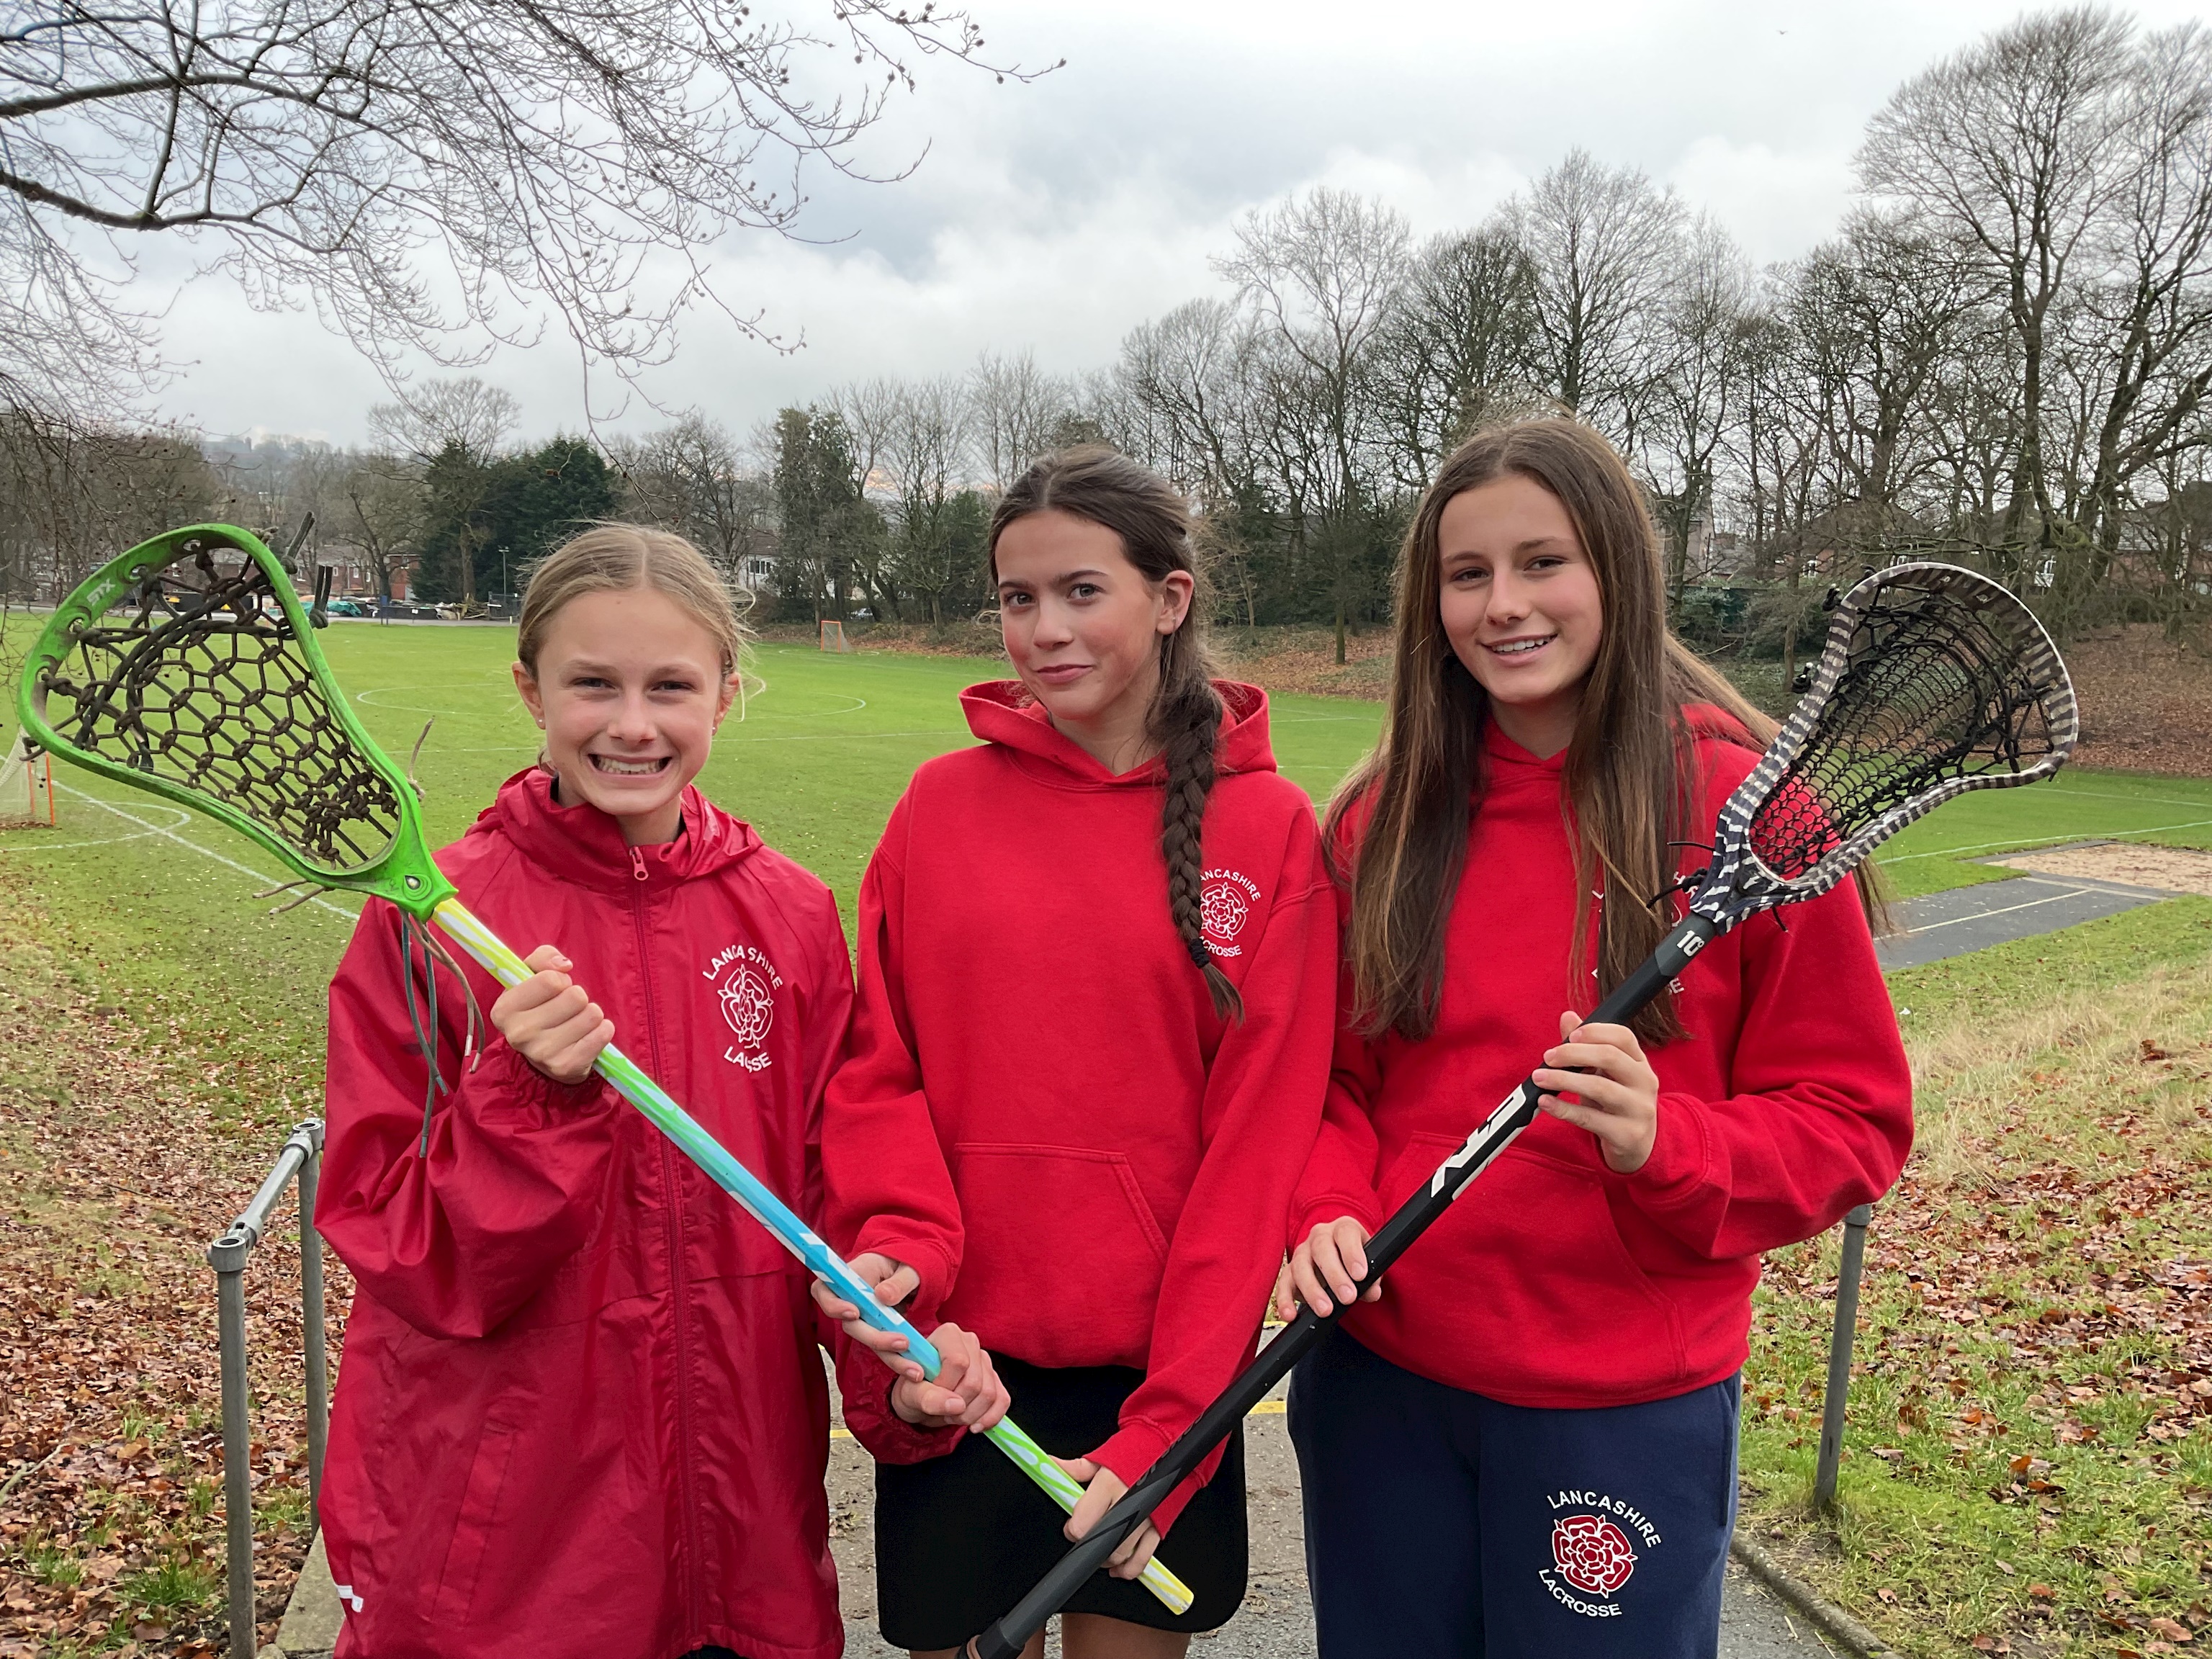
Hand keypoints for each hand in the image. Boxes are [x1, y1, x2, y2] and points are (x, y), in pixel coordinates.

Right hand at [490, 944, 613, 1083]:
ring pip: (592, 1014)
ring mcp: (542, 1054)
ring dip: (590, 1013)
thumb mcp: (532, 976)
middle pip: (575, 996)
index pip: (550, 980)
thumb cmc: (539, 1007)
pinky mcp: (566, 1067)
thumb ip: (543, 957)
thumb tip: (564, 965)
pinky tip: (590, 1034)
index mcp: (504, 1010)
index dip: (560, 979)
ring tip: (577, 1022)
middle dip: (577, 997)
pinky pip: (603, 1034)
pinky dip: (603, 1030)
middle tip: (567, 1009)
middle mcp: (518, 1034)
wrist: (546, 1055)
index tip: (555, 989)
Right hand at [811, 1252, 923, 1371]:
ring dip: (890, 1356)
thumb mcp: (910, 1266)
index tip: (854, 1312)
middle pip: (850, 1324)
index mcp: (853, 1274)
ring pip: (867, 1340)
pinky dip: (897, 1359)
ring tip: (914, 1368)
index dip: (834, 1305)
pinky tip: (913, 1369)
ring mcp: (862, 1317)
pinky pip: (881, 1347)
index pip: (825, 1290)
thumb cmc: (906, 1261)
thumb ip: (898, 1281)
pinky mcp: (875, 1330)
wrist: (910, 1271)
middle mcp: (852, 1298)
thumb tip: (882, 1297)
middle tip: (901, 1343)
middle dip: (875, 1337)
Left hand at [888, 1323, 1009, 1429]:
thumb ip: (928, 1397)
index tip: (930, 1395)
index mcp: (948, 1335)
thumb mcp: (909, 1394)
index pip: (957, 1362)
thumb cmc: (912, 1389)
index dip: (945, 1386)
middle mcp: (970, 1343)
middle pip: (975, 1382)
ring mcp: (985, 1360)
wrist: (920, 1397)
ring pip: (989, 1394)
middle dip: (957, 1407)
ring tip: (952, 1415)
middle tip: (940, 1411)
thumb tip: (957, 1405)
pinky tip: (974, 1425)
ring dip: (969, 1415)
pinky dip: (989, 1418)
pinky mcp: (994, 1378)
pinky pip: (1002, 1400)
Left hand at [1056, 1458, 1162, 1580]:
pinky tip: (1119, 1569)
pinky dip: (1129, 1569)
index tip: (1072, 1526)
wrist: (1167, 1446)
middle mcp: (1127, 1503)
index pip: (1082, 1524)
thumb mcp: (1101, 1457)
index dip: (1072, 1529)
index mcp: (1109, 1485)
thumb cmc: (1134, 1450)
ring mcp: (1144, 1518)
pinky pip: (1142, 1559)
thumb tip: (1050, 1465)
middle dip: (1088, 1544)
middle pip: (1100, 1543)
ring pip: (1119, 1555)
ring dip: (1105, 1558)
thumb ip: (1074, 1468)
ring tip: (1100, 1547)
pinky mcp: (1158, 1528)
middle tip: (1085, 1535)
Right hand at [1272, 1217, 1380, 1318]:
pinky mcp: (1289, 1271)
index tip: (1360, 1275)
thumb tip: (1371, 1293)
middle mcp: (1320, 1236)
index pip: (1345, 1233)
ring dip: (1312, 1290)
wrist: (1340, 1260)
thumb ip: (1372, 1279)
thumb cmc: (1355, 1261)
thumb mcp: (1369, 1265)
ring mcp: (1302, 1252)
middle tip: (1348, 1297)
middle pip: (1321, 1249)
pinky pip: (1284, 1283)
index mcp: (1342, 1229)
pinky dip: (1285, 1300)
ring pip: (1301, 1266)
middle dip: (1335, 1276)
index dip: (1352, 1253)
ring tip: (1325, 1310)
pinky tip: (1290, 1314)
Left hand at [1534, 1010, 1659, 1173]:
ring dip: (1563, 1080)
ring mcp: (1638, 1109)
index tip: (1569, 1036)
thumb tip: (1568, 1017)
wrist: (1638, 1145)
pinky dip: (1563, 1109)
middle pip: (1610, 1057)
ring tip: (1539, 1078)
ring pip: (1599, 1088)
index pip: (1623, 1036)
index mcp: (1640, 1062)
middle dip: (1573, 1053)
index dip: (1595, 1032)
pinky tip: (1545, 1102)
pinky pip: (1590, 1119)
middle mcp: (1644, 1083)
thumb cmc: (1616, 1102)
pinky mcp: (1626, 1134)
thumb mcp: (1605, 1073)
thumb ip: (1587, 1045)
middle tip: (1548, 1057)